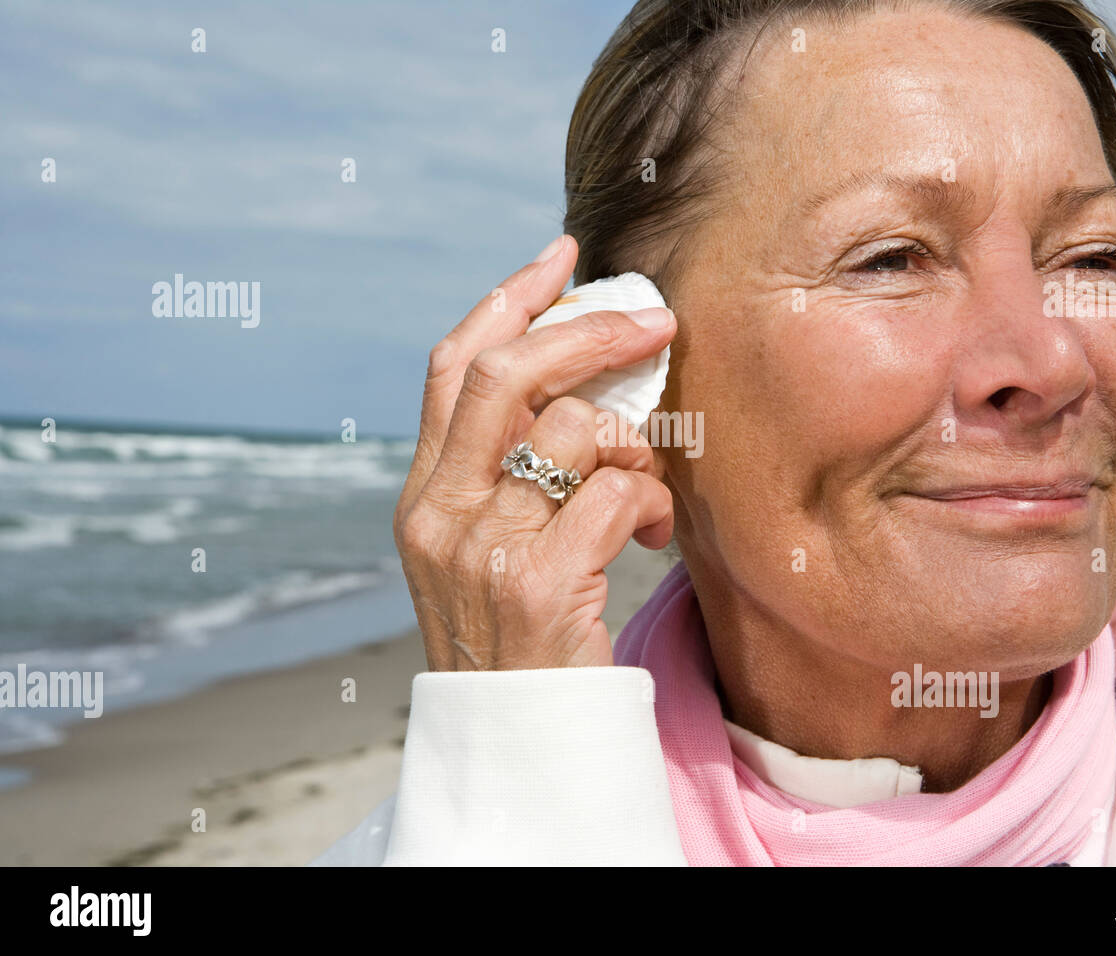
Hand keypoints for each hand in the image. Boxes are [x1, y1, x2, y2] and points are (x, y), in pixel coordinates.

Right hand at [393, 235, 676, 670]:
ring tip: (649, 492)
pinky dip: (650, 504)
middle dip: (588, 331)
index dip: (508, 301)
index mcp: (422, 497)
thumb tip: (581, 386)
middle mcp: (439, 514)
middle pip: (505, 374)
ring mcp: (482, 548)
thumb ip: (506, 477)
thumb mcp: (482, 552)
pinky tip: (651, 535)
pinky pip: (614, 494)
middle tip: (654, 320)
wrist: (516, 742)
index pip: (451, 368)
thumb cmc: (518, 639)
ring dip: (637, 448)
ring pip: (577, 431)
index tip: (562, 257)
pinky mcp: (538, 584)